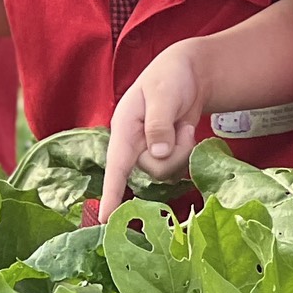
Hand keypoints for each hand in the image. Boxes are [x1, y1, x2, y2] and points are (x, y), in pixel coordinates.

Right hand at [98, 44, 208, 217]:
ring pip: (167, 172)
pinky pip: (178, 168)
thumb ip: (158, 124)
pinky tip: (186, 133)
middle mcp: (133, 145)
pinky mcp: (165, 155)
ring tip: (184, 127)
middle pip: (151, 171)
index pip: (115, 166)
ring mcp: (149, 151)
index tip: (104, 219)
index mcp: (124, 129)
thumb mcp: (163, 94)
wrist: (189, 73)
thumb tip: (158, 154)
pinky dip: (187, 153)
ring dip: (183, 152)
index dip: (110, 193)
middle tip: (182, 129)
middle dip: (173, 154)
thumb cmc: (169, 76)